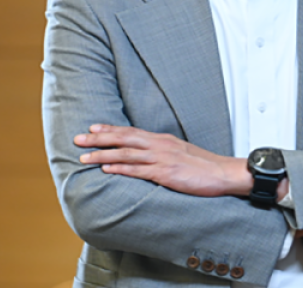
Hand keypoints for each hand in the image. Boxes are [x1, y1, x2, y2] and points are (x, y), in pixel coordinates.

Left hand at [75, 125, 250, 196]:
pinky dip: (121, 169)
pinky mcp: (166, 173)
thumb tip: (145, 155)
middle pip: (124, 138)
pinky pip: (139, 170)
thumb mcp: (181, 153)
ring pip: (127, 154)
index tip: (92, 128)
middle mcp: (160, 145)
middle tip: (79, 138)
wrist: (223, 173)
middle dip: (100, 139)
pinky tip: (107, 169)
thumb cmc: (203, 166)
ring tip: (84, 157)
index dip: (110, 129)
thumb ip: (162, 152)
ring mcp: (162, 159)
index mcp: (163, 140)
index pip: (132, 131)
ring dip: (104, 155)